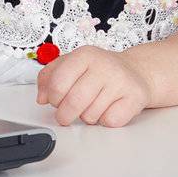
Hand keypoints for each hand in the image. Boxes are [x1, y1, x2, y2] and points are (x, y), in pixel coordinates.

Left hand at [34, 45, 151, 126]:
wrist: (136, 71)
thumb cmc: (99, 70)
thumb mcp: (72, 64)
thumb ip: (49, 77)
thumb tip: (41, 97)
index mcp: (84, 55)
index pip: (58, 82)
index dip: (53, 97)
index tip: (54, 101)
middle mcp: (103, 65)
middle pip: (74, 102)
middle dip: (65, 115)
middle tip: (65, 116)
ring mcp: (121, 81)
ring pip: (91, 115)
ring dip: (87, 117)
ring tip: (92, 106)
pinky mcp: (135, 97)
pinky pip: (109, 121)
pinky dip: (105, 120)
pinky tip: (108, 108)